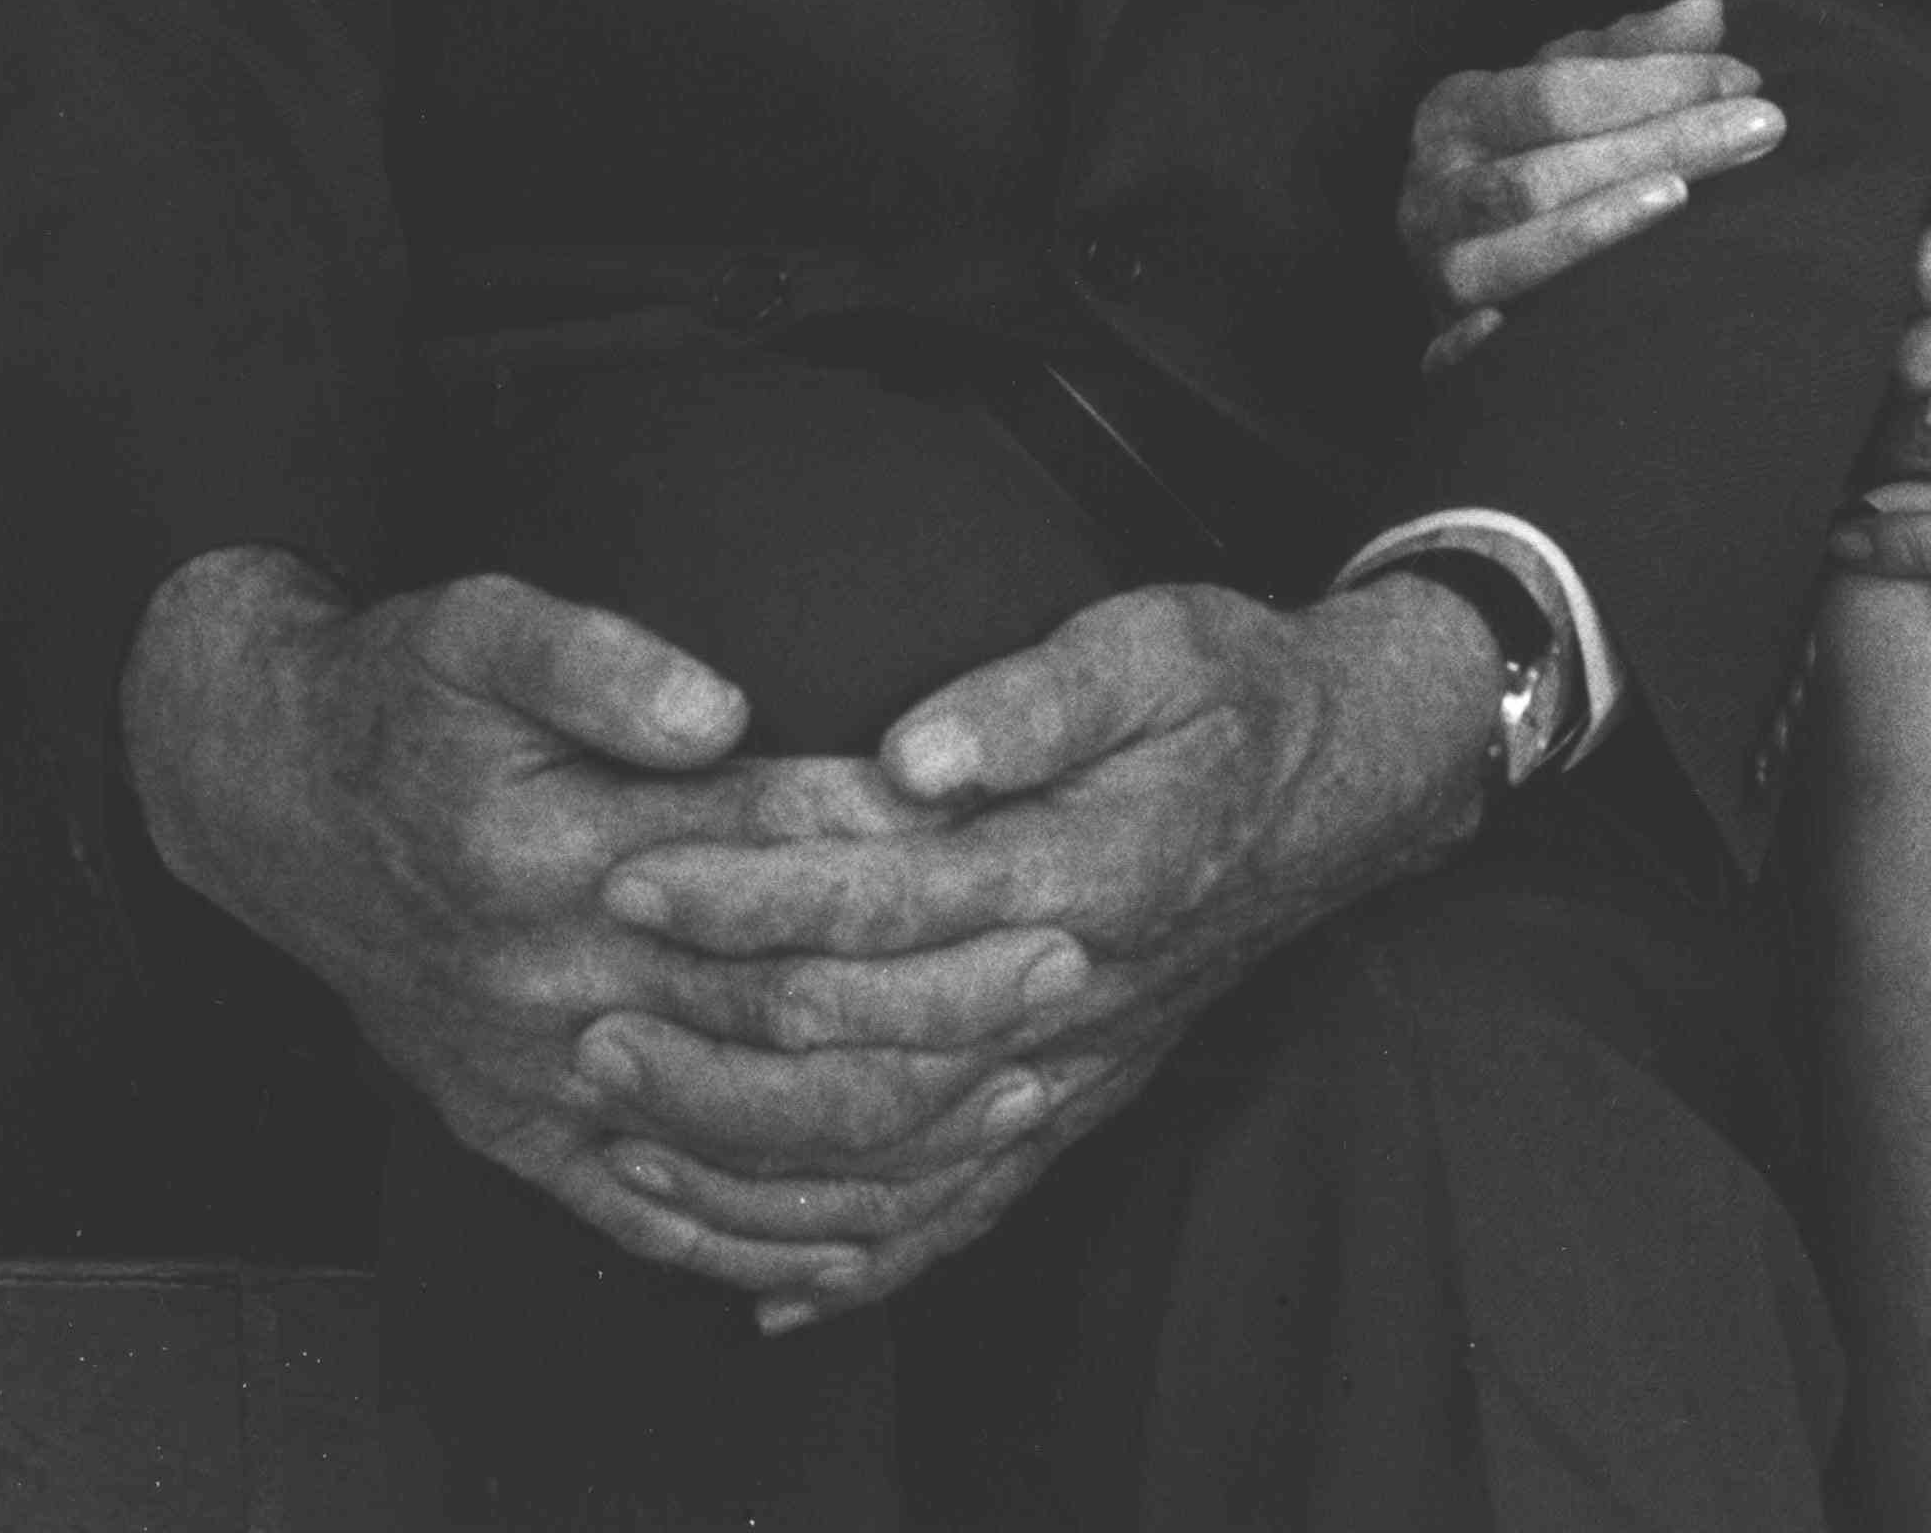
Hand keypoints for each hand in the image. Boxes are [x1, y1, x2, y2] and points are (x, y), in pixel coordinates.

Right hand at [123, 549, 1018, 1312]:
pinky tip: (866, 1242)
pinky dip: (761, 1242)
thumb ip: (595, 658)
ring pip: (737, 1135)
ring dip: (886, 1128)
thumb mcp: (474, 630)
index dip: (900, 851)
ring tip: (1021, 1089)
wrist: (263, 805)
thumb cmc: (396, 701)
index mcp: (558, 850)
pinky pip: (651, 1215)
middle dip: (935, 995)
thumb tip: (715, 703)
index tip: (1016, 839)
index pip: (768, 858)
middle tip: (1067, 964)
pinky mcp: (518, 1135)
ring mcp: (537, 1076)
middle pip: (778, 1007)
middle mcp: (554, 980)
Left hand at [578, 574, 1503, 1319]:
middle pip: (866, 1047)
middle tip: (585, 1021)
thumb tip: (913, 754)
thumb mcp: (1155, 641)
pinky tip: (773, 1289)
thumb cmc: (1232, 692)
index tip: (633, 878)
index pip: (883, 899)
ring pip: (898, 1154)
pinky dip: (868, 1261)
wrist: (1345, 786)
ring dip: (754, 1162)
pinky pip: (968, 1210)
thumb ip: (1036, 698)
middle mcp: (1076, 989)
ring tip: (623, 1142)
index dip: (749, 893)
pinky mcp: (1079, 1105)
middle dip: (710, 1044)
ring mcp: (1077, 1065)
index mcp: (1087, 867)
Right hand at [1397, 0, 1783, 365]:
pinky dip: (1482, 346)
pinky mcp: (1443, 342)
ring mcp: (1437, 269)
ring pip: (1514, 253)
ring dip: (1599, 226)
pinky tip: (1527, 329)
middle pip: (1546, 172)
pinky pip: (1454, 352)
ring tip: (1683, 195)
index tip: (1744, 78)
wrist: (1449, 240)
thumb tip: (1709, 8)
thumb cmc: (1530, 150)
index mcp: (1458, 112)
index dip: (1653, 83)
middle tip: (1764, 127)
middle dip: (1661, 144)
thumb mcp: (1568, 87)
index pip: (1558, 93)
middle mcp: (1433, 192)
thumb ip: (1636, 52)